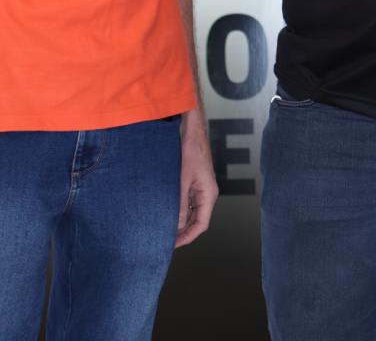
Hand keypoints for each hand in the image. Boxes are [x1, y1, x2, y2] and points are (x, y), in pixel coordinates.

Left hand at [176, 109, 218, 246]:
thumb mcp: (182, 179)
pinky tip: (170, 213)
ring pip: (194, 211)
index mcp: (209, 193)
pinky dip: (182, 210)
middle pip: (199, 220)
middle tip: (167, 241)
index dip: (188, 237)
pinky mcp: (196, 181)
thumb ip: (181, 203)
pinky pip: (191, 201)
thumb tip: (178, 224)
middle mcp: (208, 192)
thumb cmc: (190, 149)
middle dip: (184, 232)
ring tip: (167, 229)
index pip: (201, 224)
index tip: (174, 244)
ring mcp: (202, 187)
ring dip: (183, 221)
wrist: (192, 130)